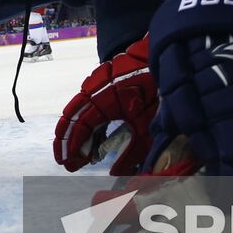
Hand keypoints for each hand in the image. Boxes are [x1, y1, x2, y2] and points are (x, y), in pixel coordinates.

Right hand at [54, 35, 156, 175]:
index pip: (79, 127)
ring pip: (78, 109)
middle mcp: (94, 89)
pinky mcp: (104, 78)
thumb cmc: (157, 93)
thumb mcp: (147, 128)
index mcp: (102, 100)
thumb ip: (131, 153)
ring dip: (77, 132)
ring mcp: (97, 81)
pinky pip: (88, 101)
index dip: (72, 148)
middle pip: (71, 117)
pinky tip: (95, 137)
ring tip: (82, 154)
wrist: (165, 57)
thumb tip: (116, 174)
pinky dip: (87, 120)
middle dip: (67, 142)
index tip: (69, 166)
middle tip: (68, 162)